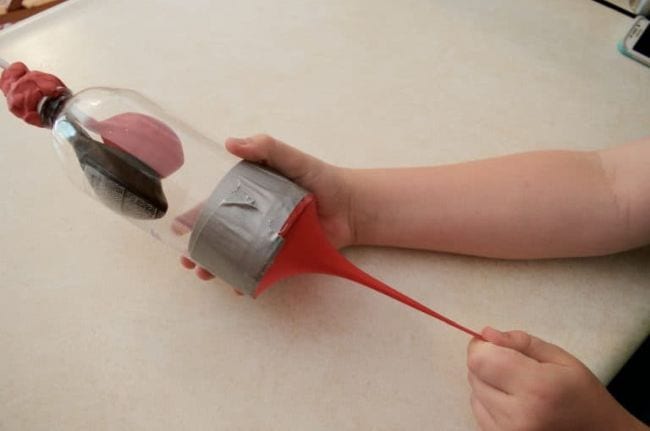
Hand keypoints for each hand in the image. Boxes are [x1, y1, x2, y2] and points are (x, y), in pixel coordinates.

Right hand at [179, 134, 355, 279]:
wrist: (351, 205)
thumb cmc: (320, 178)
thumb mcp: (291, 158)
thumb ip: (266, 148)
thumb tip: (230, 143)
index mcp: (250, 195)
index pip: (215, 206)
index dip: (195, 218)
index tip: (177, 230)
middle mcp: (254, 219)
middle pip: (219, 236)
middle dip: (200, 250)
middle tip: (188, 261)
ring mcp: (267, 241)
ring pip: (235, 256)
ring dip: (217, 267)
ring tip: (205, 274)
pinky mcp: (282, 258)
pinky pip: (261, 271)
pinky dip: (248, 280)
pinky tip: (238, 286)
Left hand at [467, 327, 645, 430]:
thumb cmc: (582, 395)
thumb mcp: (560, 358)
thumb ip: (521, 342)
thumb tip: (486, 334)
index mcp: (537, 388)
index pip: (480, 360)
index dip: (482, 346)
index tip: (496, 344)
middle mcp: (518, 416)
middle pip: (474, 374)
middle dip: (488, 363)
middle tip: (514, 367)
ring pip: (474, 392)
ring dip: (487, 384)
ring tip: (517, 388)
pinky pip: (478, 412)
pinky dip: (489, 403)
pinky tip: (513, 404)